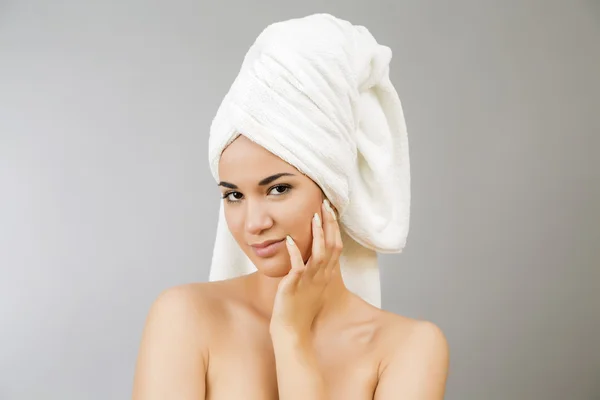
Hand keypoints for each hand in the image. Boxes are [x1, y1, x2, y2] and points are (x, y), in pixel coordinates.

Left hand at [270, 199, 342, 335]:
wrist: (293, 331)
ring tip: (313, 217)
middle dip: (329, 224)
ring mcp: (309, 281)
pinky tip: (290, 240)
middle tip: (325, 205)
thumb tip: (315, 254)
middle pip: (331, 246)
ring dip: (316, 234)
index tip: (330, 210)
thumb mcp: (313, 286)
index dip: (334, 228)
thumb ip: (316, 270)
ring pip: (318, 254)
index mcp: (326, 275)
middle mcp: (322, 276)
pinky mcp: (294, 286)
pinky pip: (297, 267)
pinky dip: (294, 253)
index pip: (335, 246)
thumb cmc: (301, 309)